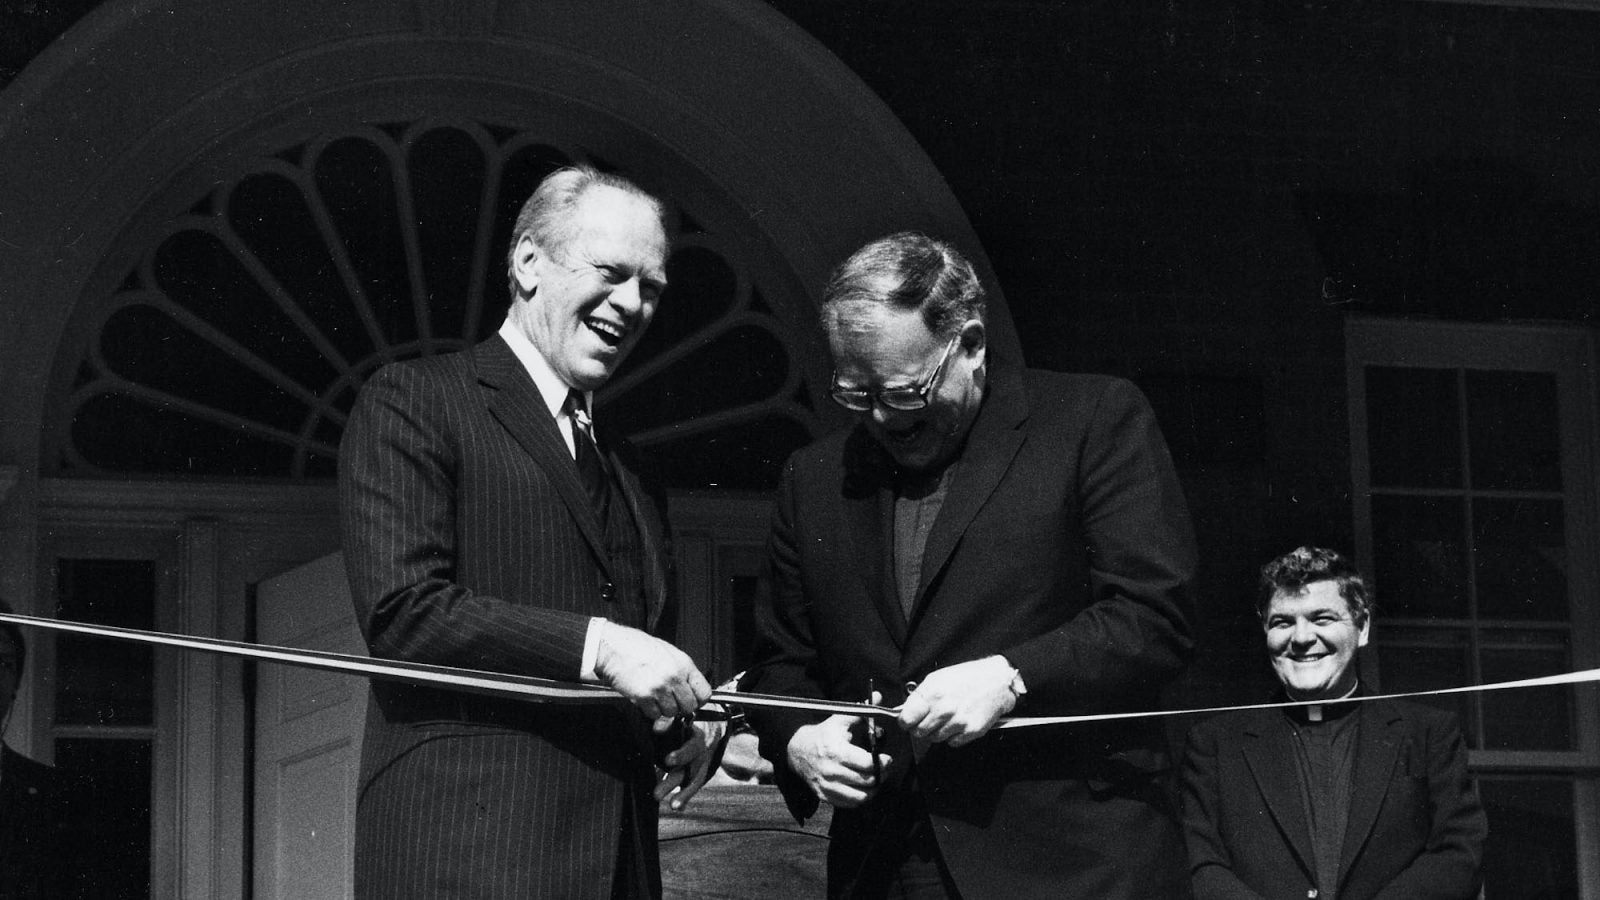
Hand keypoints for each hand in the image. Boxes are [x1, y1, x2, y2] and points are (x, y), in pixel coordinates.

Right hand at [594, 622, 711, 718]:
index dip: (698, 700)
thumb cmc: (636, 646)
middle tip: (671, 700)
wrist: (612, 648)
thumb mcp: (668, 652)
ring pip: (672, 713)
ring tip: (655, 696)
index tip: (692, 701)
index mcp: (683, 664)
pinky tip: (645, 698)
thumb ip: (681, 671)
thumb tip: (690, 688)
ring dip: (664, 709)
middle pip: (689, 707)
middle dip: (681, 707)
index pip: (704, 693)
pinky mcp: (644, 697)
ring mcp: (659, 688)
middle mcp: (674, 677)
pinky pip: (654, 714)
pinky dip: (650, 710)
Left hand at [654, 718, 726, 810]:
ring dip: (683, 794)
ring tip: (672, 806)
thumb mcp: (682, 718)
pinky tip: (678, 807)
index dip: (680, 754)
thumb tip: (656, 728)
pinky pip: (693, 786)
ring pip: (693, 781)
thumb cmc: (690, 721)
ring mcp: (702, 766)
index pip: (691, 747)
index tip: (667, 760)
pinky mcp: (699, 774)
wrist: (713, 726)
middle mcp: (702, 754)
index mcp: (698, 738)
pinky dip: (686, 797)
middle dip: (673, 782)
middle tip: (657, 794)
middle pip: (689, 770)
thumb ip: (668, 723)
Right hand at [787, 713, 888, 808]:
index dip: (883, 763)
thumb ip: (861, 711)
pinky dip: (860, 798)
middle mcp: (831, 771)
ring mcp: (827, 786)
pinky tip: (863, 788)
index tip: (887, 759)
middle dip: (881, 775)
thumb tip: (878, 696)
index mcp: (837, 751)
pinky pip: (849, 804)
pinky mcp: (824, 796)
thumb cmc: (824, 734)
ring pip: (860, 797)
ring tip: (876, 780)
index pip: (868, 764)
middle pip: (867, 781)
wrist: (798, 751)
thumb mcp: (840, 720)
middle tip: (884, 769)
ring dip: (873, 790)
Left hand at [897, 655, 1017, 747]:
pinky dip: (952, 735)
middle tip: (929, 718)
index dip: (905, 720)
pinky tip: (958, 722)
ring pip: (934, 739)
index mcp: (933, 693)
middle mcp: (944, 709)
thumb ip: (920, 696)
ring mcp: (958, 722)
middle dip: (920, 727)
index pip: (906, 719)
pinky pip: (952, 742)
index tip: (908, 720)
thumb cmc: (967, 677)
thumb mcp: (938, 678)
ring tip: (946, 718)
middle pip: (919, 732)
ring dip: (937, 731)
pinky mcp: (971, 731)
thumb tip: (906, 711)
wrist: (998, 681)